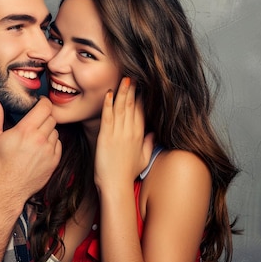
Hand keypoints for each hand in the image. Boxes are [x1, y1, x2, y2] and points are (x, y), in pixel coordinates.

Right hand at [0, 95, 61, 202]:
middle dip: (44, 117)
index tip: (39, 104)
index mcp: (26, 130)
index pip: (45, 107)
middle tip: (34, 122)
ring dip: (48, 131)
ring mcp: (49, 151)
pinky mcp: (54, 161)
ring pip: (55, 131)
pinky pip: (58, 144)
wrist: (8, 189)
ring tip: (35, 137)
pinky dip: (52, 143)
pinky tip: (40, 148)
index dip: (43, 103)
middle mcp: (40, 139)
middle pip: (51, 118)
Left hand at [94, 78, 153, 192]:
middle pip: (133, 106)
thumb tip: (154, 134)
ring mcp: (118, 133)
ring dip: (123, 92)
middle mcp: (130, 132)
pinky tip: (109, 93)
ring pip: (122, 108)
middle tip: (134, 76)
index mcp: (139, 136)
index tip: (142, 87)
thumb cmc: (127, 174)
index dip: (142, 98)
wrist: (115, 185)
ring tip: (125, 79)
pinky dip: (108, 104)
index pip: (142, 112)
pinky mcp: (106, 136)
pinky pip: (108, 116)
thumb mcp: (143, 159)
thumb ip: (149, 144)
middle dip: (134, 90)